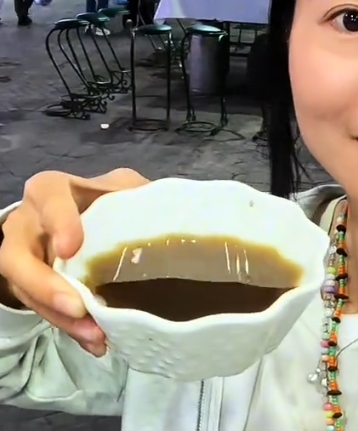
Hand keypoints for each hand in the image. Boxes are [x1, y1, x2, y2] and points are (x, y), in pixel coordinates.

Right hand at [0, 169, 148, 355]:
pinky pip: (44, 310)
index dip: (57, 221)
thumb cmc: (104, 198)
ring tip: (95, 333)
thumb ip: (136, 194)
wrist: (83, 220)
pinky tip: (96, 342)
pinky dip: (70, 328)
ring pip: (26, 291)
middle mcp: (28, 224)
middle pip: (15, 256)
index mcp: (51, 191)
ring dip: (60, 317)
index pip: (47, 195)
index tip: (71, 247)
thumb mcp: (120, 188)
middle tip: (78, 307)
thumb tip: (169, 214)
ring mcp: (25, 258)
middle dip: (44, 286)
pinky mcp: (33, 287)